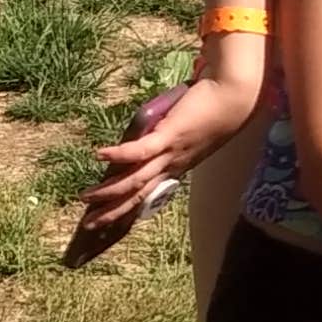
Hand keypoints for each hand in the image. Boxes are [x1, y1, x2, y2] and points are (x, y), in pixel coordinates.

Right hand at [62, 66, 260, 266]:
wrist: (234, 98)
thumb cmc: (212, 110)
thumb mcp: (186, 131)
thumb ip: (167, 136)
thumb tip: (145, 133)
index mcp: (177, 167)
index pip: (148, 194)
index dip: (127, 208)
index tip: (109, 221)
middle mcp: (173, 166)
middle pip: (138, 194)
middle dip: (113, 211)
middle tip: (89, 223)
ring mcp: (171, 153)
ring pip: (137, 179)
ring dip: (110, 191)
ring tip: (87, 196)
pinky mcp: (170, 135)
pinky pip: (141, 150)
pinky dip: (120, 155)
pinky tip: (99, 155)